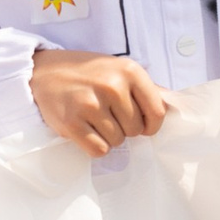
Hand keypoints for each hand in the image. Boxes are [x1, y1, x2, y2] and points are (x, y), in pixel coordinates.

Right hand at [29, 49, 166, 155]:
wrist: (44, 71)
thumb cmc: (88, 73)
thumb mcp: (120, 70)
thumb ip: (147, 89)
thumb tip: (175, 107)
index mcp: (130, 72)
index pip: (157, 112)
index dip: (152, 125)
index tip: (143, 125)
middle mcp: (112, 86)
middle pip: (136, 130)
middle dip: (126, 129)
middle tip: (109, 115)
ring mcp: (90, 104)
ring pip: (117, 141)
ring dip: (109, 137)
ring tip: (95, 120)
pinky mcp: (71, 122)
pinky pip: (98, 150)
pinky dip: (95, 146)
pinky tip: (87, 131)